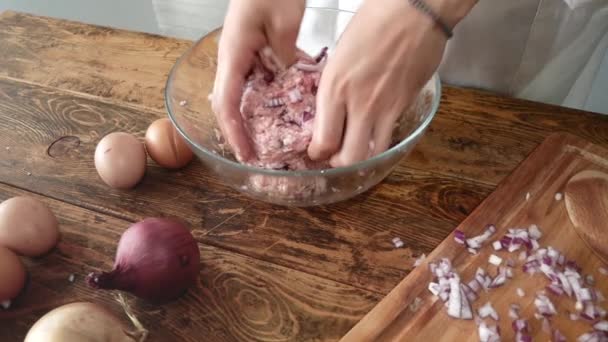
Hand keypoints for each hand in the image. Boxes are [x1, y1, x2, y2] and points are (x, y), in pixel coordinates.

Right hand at [211, 0, 304, 160]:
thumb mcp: (284, 23)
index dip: (235, 132)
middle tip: (260, 156)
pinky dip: (270, 95)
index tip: (246, 154)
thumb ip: (285, 56)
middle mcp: (233, 59)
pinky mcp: (254, 52)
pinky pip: (259, 80)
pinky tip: (288, 106)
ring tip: (274, 139)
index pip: (227, 103)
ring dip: (256, 117)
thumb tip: (289, 83)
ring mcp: (242, 56)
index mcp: (233, 54)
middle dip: (242, 132)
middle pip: (230, 104)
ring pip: (245, 95)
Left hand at [308, 0, 470, 166]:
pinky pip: (388, 138)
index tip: (316, 150)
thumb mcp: (340, 53)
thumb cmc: (373, 22)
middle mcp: (356, 104)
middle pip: (345, 157)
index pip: (322, 140)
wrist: (414, 12)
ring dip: (361, 159)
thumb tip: (331, 104)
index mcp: (333, 88)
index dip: (318, 152)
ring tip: (357, 151)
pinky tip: (376, 135)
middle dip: (338, 163)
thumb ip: (334, 84)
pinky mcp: (404, 107)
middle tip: (336, 156)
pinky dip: (380, 144)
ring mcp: (382, 109)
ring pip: (370, 155)